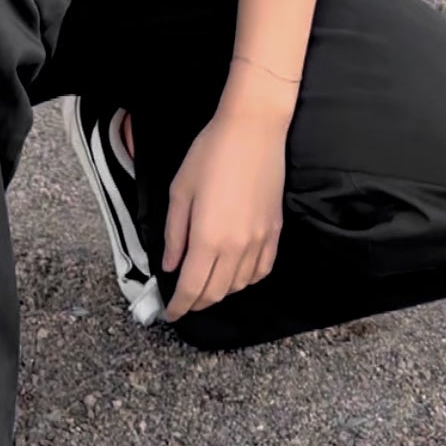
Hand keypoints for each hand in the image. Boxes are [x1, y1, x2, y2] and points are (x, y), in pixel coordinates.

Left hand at [161, 99, 286, 320]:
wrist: (253, 131)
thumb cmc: (210, 154)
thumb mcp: (180, 191)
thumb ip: (175, 233)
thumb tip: (170, 266)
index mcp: (208, 238)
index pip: (192, 288)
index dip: (179, 306)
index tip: (170, 314)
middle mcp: (236, 247)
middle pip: (216, 293)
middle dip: (196, 303)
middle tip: (183, 301)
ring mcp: (259, 241)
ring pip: (239, 285)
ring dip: (220, 292)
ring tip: (205, 286)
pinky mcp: (275, 232)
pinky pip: (261, 270)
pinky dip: (245, 280)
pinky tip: (235, 274)